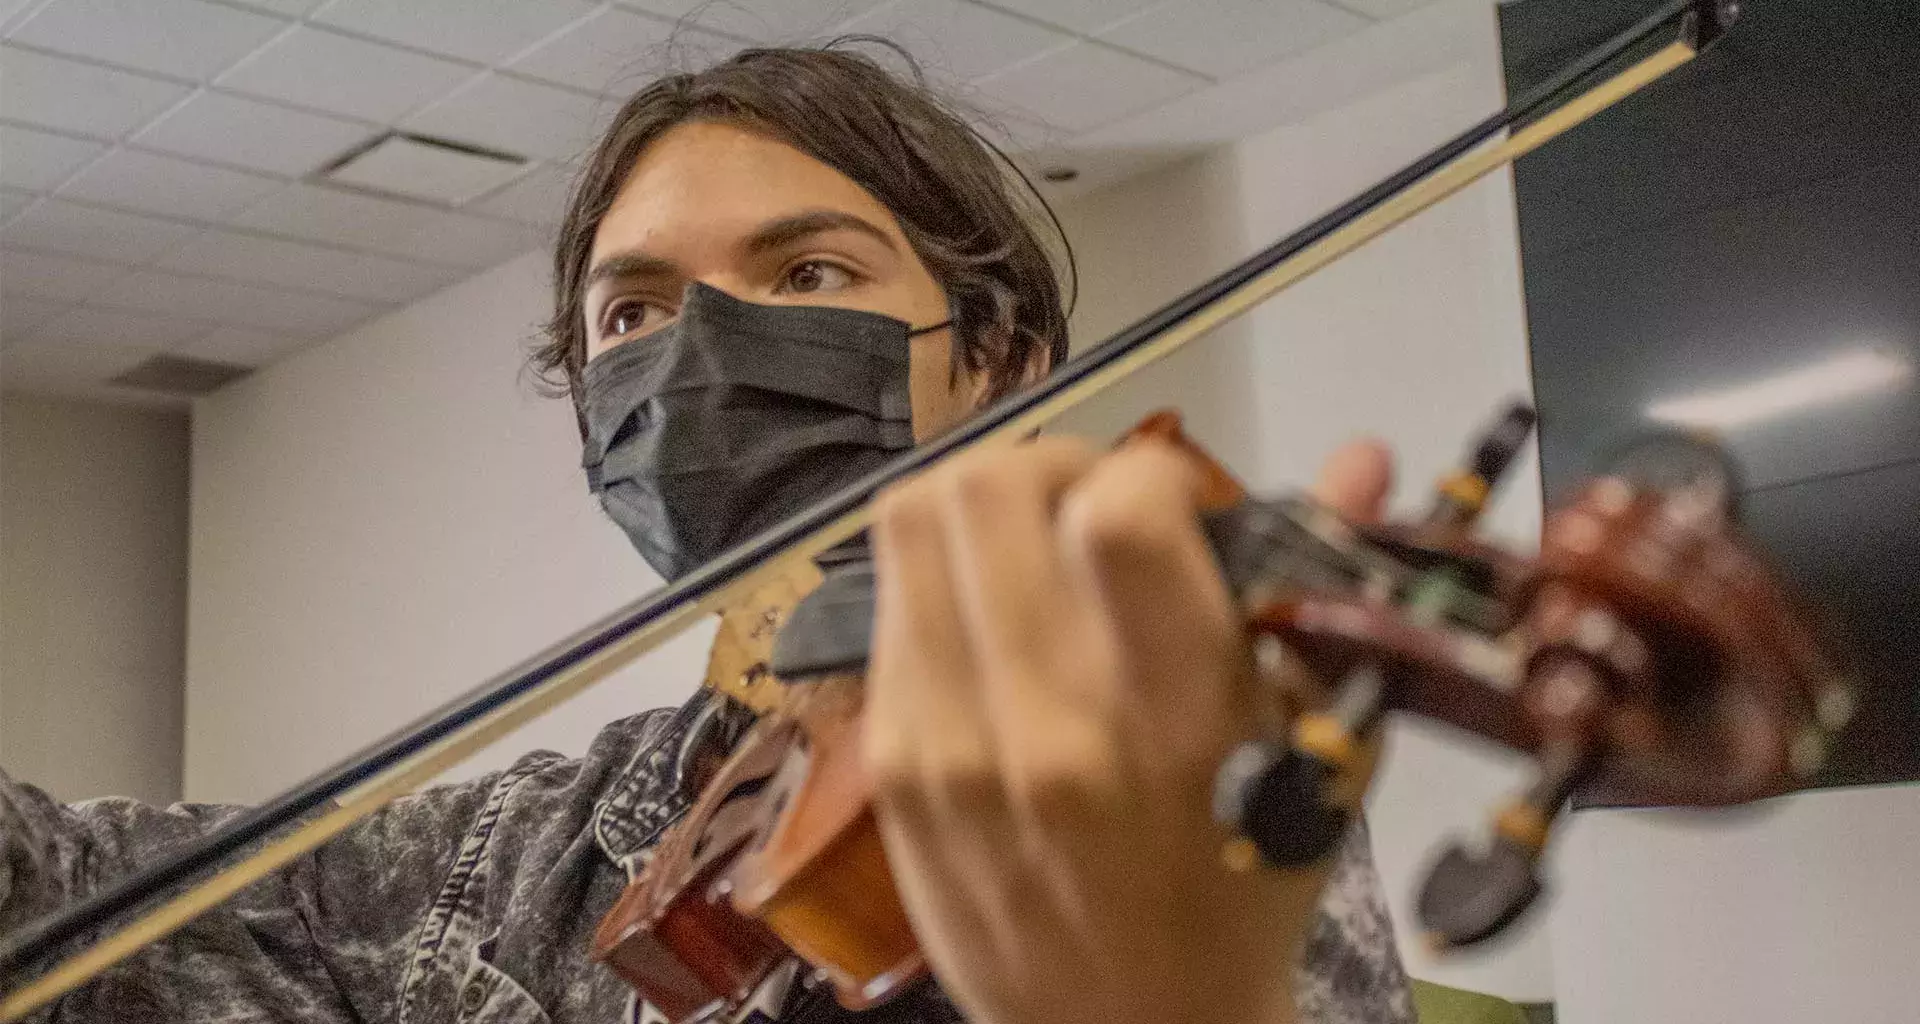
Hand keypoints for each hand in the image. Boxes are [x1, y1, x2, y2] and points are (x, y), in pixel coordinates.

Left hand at [863, 434, 1392, 1023]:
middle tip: (1094, 510)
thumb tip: (1360, 459)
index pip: (1119, 514)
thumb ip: (1321, 593)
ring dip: (983, 507)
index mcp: (1173, 720)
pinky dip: (942, 578)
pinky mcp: (888, 759)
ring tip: (1037, 550)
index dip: (1149, 473)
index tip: (1175, 507)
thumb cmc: (1241, 892)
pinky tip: (994, 622)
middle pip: (989, 487)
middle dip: (1054, 466)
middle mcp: (1046, 723)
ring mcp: (946, 741)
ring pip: (914, 523)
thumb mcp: (1314, 753)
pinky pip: (888, 600)